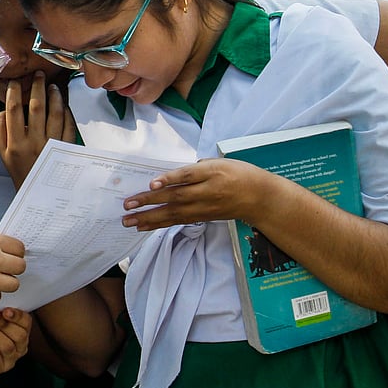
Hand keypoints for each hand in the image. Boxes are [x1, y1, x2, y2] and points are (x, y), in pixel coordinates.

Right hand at [0, 72, 76, 188]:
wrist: (38, 192)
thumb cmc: (19, 170)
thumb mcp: (2, 153)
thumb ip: (1, 130)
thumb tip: (5, 109)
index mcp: (16, 143)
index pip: (13, 110)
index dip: (14, 92)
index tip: (15, 82)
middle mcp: (34, 142)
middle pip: (36, 107)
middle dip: (37, 87)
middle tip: (38, 74)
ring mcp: (52, 145)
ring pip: (56, 113)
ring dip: (55, 96)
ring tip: (52, 86)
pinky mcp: (66, 148)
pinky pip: (69, 125)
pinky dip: (67, 111)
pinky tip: (64, 103)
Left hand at [121, 158, 280, 231]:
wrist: (260, 197)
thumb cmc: (239, 173)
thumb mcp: (220, 162)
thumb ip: (196, 167)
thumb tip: (172, 175)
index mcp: (212, 172)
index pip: (187, 176)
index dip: (169, 180)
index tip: (152, 184)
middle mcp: (207, 191)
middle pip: (176, 197)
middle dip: (149, 202)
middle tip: (128, 205)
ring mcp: (205, 207)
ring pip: (174, 213)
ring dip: (150, 217)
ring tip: (129, 220)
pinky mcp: (203, 217)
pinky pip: (179, 221)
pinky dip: (160, 224)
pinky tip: (144, 225)